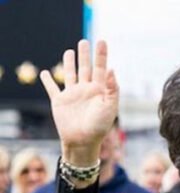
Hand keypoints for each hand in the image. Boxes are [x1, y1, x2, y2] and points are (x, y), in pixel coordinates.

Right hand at [40, 40, 118, 165]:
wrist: (83, 142)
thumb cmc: (99, 127)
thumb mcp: (110, 107)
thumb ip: (112, 89)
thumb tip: (112, 69)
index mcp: (99, 91)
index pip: (101, 68)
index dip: (102, 55)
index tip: (102, 41)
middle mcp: (86, 90)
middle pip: (85, 68)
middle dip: (85, 55)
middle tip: (84, 42)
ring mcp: (72, 95)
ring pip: (70, 74)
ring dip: (69, 63)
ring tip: (69, 52)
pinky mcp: (60, 102)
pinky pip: (52, 88)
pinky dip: (47, 81)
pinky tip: (45, 73)